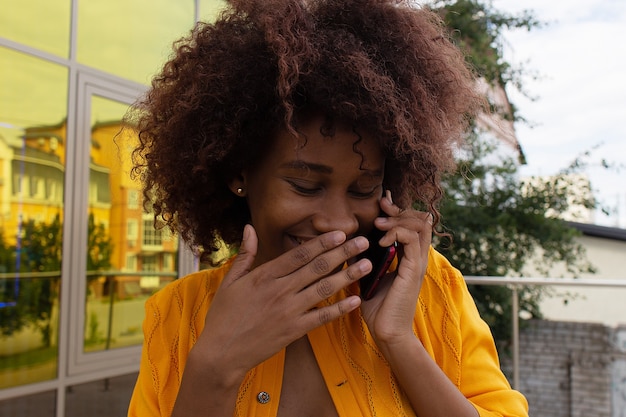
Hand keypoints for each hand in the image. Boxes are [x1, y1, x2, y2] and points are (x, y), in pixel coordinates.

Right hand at [193, 225, 369, 382]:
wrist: (221, 353)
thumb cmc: (223, 316)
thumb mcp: (230, 281)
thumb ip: (245, 254)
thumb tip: (249, 228)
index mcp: (264, 275)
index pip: (299, 254)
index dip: (322, 242)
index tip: (340, 232)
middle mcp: (280, 290)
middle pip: (317, 267)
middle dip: (343, 252)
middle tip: (363, 241)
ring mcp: (289, 311)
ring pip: (324, 288)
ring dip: (348, 275)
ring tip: (367, 265)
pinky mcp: (294, 330)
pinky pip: (322, 317)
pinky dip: (340, 308)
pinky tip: (356, 299)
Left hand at [359, 191, 432, 347]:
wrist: (386, 332)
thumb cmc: (377, 307)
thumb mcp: (367, 275)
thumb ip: (363, 258)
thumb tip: (348, 242)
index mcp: (408, 257)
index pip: (412, 223)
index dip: (398, 209)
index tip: (381, 201)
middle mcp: (416, 257)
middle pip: (420, 219)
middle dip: (399, 208)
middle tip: (382, 206)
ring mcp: (417, 263)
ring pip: (420, 225)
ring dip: (398, 219)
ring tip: (379, 223)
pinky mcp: (413, 271)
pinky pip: (412, 241)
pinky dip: (397, 234)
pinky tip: (380, 241)